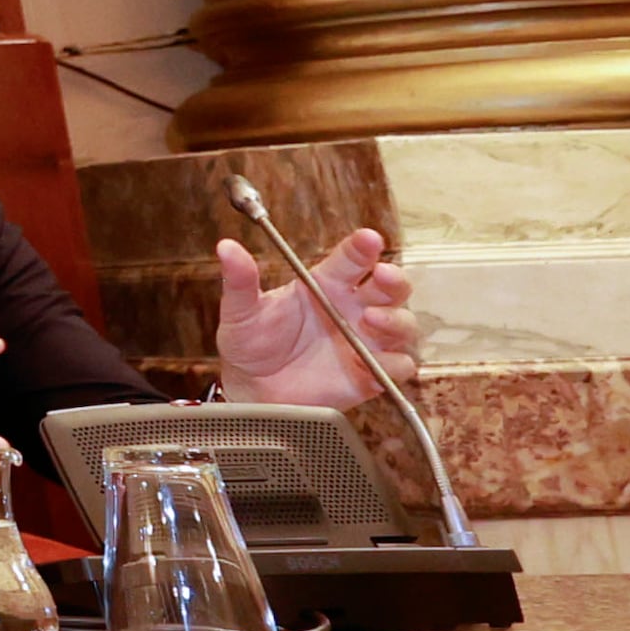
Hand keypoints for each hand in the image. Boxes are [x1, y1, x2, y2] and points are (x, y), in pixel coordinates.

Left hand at [214, 226, 416, 408]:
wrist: (251, 391)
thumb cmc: (250, 345)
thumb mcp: (241, 312)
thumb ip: (240, 281)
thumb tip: (226, 247)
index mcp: (325, 285)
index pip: (352, 259)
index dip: (363, 247)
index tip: (368, 239)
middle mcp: (352, 309)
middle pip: (391, 286)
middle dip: (394, 279)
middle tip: (381, 276)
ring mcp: (366, 341)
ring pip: (403, 323)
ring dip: (396, 319)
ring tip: (371, 319)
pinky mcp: (372, 373)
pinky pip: (399, 366)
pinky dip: (395, 363)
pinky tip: (375, 362)